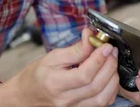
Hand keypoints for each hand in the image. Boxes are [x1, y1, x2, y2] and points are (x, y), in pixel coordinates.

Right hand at [0, 27, 118, 106]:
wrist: (27, 95)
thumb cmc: (37, 75)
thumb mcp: (52, 56)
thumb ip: (75, 49)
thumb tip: (92, 38)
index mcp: (55, 84)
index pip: (84, 74)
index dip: (98, 59)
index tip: (105, 45)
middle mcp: (65, 100)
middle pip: (96, 87)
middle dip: (109, 66)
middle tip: (111, 51)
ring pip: (103, 99)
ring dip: (113, 79)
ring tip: (111, 62)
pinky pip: (102, 104)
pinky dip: (111, 90)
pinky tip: (109, 76)